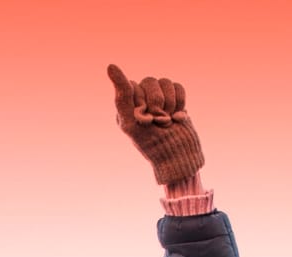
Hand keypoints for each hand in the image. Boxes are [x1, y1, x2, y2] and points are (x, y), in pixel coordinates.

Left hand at [108, 64, 204, 184]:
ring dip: (170, 103)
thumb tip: (111, 65)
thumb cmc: (152, 144)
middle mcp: (141, 99)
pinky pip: (178, 86)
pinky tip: (178, 117)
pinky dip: (180, 102)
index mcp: (127, 105)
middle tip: (159, 122)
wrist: (180, 156)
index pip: (132, 86)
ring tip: (168, 120)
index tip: (145, 121)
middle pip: (149, 81)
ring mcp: (159, 98)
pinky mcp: (176, 99)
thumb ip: (122, 95)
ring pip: (165, 81)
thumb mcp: (132, 122)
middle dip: (157, 104)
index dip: (141, 102)